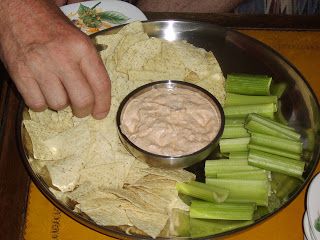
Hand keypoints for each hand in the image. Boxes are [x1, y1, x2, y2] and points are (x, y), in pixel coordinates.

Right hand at [0, 0, 110, 118]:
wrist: (19, 9)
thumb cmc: (53, 27)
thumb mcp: (79, 39)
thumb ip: (90, 65)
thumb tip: (98, 97)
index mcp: (82, 47)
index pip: (101, 84)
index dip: (103, 104)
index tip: (100, 113)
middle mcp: (62, 57)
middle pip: (82, 100)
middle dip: (83, 111)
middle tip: (81, 110)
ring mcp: (39, 66)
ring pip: (58, 105)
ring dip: (60, 104)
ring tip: (57, 91)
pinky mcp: (19, 73)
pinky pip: (36, 104)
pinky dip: (41, 104)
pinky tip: (43, 92)